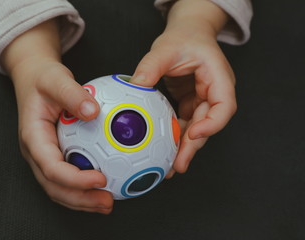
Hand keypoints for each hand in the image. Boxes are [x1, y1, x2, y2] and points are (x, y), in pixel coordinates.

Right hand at [1, 20, 112, 213]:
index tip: (100, 179)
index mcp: (32, 137)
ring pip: (59, 189)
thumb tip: (94, 111)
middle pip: (54, 187)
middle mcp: (36, 152)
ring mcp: (43, 157)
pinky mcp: (54, 155)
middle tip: (107, 202)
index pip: (51, 167)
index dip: (74, 179)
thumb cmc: (43, 78)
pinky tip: (105, 187)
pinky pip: (68, 178)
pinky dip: (84, 189)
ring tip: (107, 203)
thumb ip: (72, 94)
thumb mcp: (55, 79)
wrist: (33, 77)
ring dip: (83, 200)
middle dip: (80, 199)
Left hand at [131, 0, 236, 174]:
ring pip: (196, 128)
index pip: (224, 106)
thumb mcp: (166, 48)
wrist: (188, 34)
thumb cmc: (184, 38)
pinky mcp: (191, 103)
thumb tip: (135, 87)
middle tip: (177, 165)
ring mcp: (203, 100)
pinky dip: (175, 137)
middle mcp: (214, 93)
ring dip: (183, 147)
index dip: (212, 124)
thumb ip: (151, 66)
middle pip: (208, 124)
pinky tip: (162, 149)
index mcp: (219, 78)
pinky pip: (184, 124)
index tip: (193, 134)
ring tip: (168, 166)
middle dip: (193, 146)